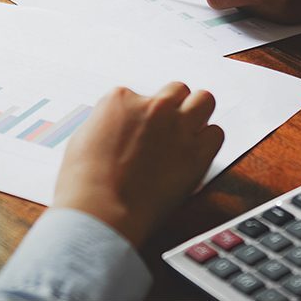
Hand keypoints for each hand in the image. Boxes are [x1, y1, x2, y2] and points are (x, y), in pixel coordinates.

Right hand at [52, 83, 223, 247]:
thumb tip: (118, 129)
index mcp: (121, 99)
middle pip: (177, 90)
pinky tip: (196, 153)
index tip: (139, 131)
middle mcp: (153, 106)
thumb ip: (108, 125)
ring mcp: (177, 127)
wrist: (100, 211)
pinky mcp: (196, 153)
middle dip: (174, 104)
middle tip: (169, 125)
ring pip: (204, 100)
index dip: (140, 115)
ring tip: (188, 133)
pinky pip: (216, 134)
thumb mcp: (83, 138)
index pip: (140, 95)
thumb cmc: (84, 182)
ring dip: (197, 114)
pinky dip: (208, 141)